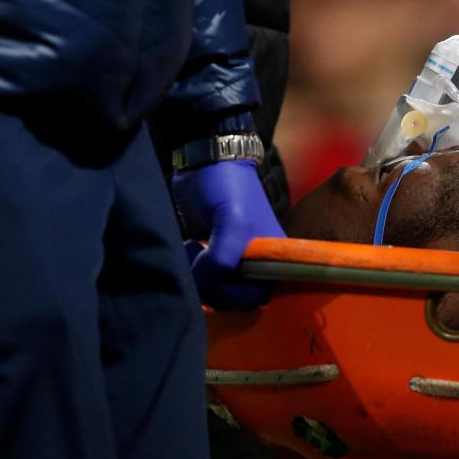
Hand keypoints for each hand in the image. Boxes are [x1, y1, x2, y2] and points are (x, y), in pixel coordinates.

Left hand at [172, 159, 284, 309]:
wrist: (205, 160)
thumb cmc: (228, 188)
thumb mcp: (232, 222)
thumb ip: (223, 258)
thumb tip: (205, 283)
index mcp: (270, 257)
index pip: (256, 296)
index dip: (235, 294)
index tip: (216, 277)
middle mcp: (252, 262)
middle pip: (234, 298)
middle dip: (213, 287)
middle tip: (199, 263)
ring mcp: (230, 258)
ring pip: (215, 289)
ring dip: (198, 278)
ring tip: (191, 249)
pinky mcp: (209, 254)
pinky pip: (201, 276)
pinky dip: (191, 270)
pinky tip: (188, 247)